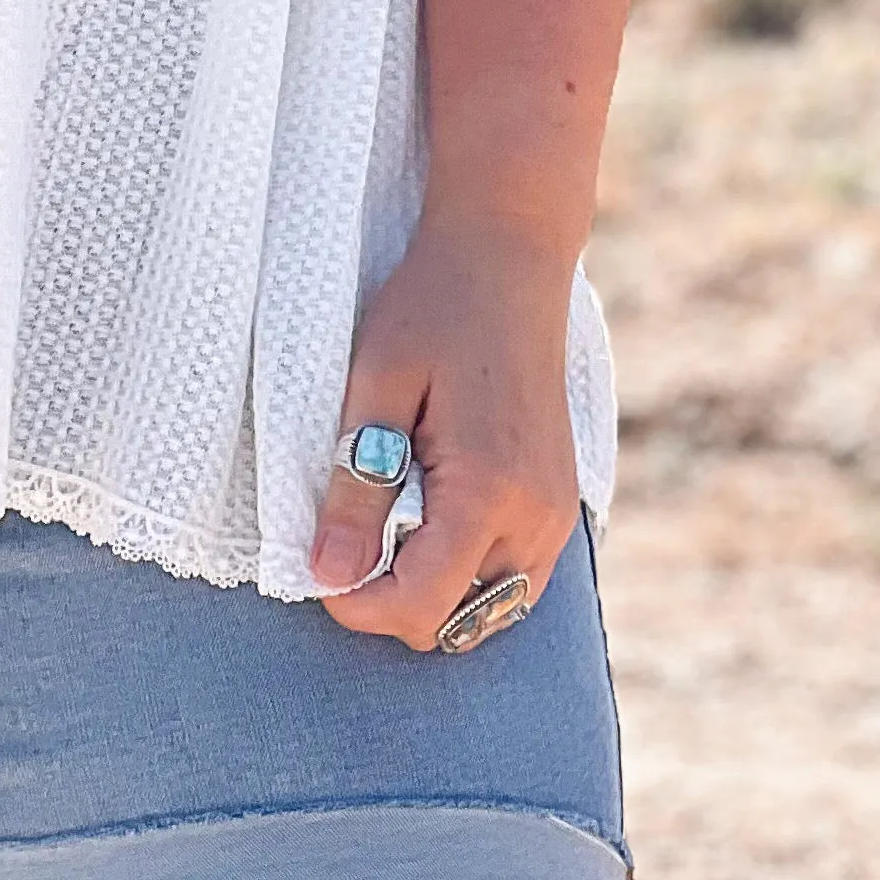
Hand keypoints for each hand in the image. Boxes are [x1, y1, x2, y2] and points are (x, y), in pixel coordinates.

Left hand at [309, 206, 580, 648]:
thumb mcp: (376, 383)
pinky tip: (430, 520)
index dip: (356, 605)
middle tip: (351, 535)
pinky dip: (466, 576)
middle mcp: (536, 516)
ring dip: (431, 592)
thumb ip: (356, 487)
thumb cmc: (434, 306)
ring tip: (391, 524)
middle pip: (453, 624)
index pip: (419, 605)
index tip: (319, 565)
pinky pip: (513, 582)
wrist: (509, 254)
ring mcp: (557, 515)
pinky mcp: (561, 505)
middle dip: (391, 600)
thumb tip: (328, 577)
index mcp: (489, 489)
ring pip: (487, 614)